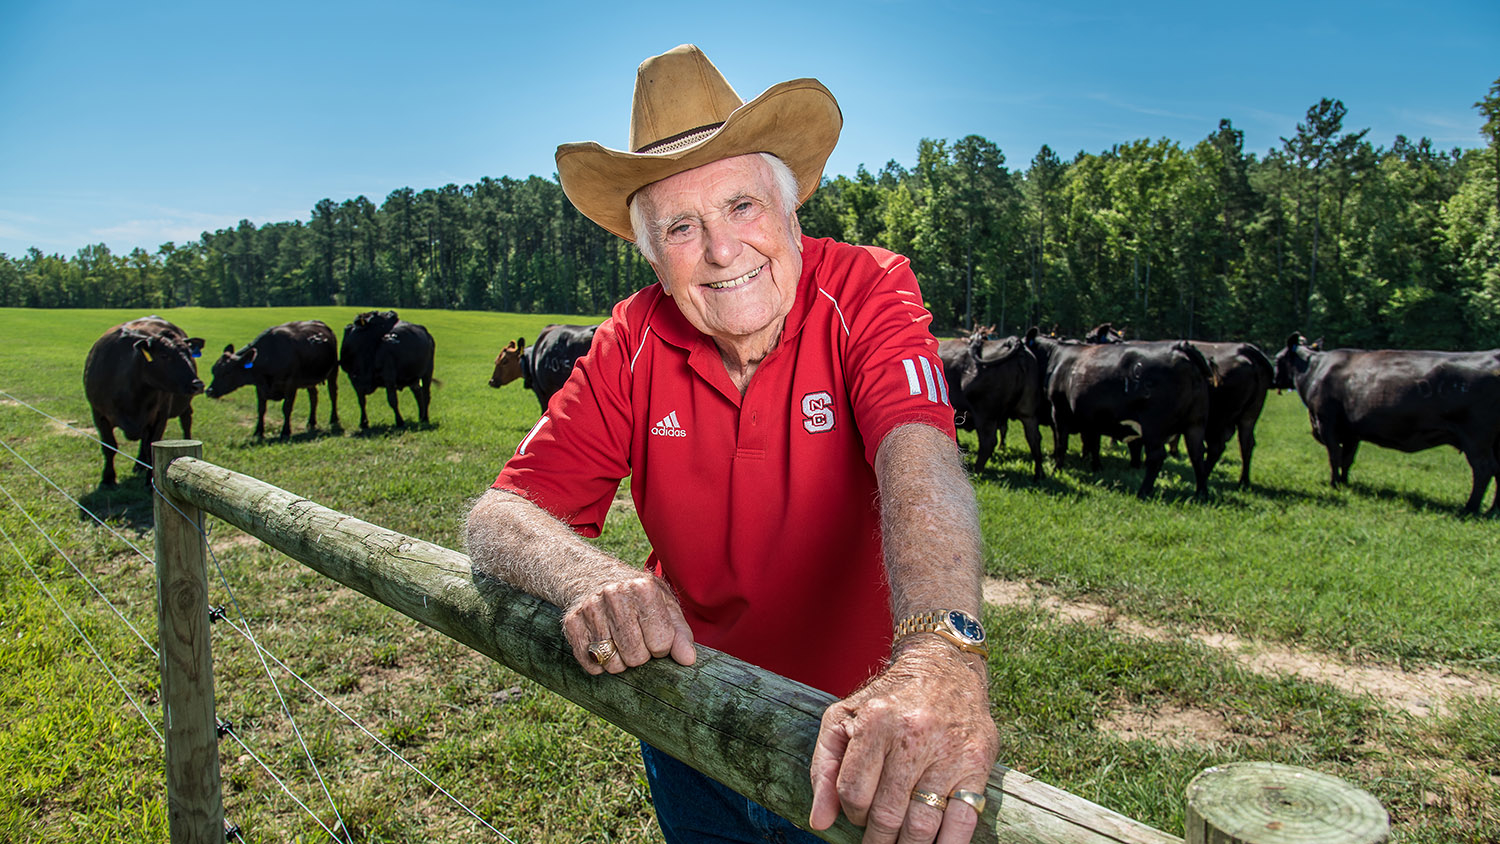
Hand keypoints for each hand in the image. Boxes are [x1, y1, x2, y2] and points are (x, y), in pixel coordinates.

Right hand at [561, 573, 695, 674]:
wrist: (593, 577)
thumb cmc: (638, 596)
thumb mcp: (665, 605)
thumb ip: (680, 633)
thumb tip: (687, 660)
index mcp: (643, 589)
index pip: (662, 643)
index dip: (662, 647)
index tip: (656, 636)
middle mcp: (614, 595)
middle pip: (636, 657)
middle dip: (641, 656)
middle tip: (637, 639)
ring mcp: (590, 609)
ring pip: (613, 664)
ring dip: (620, 661)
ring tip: (620, 641)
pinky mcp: (572, 623)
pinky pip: (591, 665)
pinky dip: (600, 664)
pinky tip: (603, 645)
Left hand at [808, 638, 997, 843]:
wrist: (946, 667)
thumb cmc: (888, 699)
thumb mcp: (843, 719)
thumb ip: (824, 768)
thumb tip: (819, 822)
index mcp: (875, 721)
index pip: (854, 792)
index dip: (852, 812)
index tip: (858, 813)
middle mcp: (912, 735)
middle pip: (887, 814)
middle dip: (878, 839)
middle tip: (877, 842)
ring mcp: (948, 751)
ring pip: (922, 823)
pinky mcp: (977, 763)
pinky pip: (963, 821)